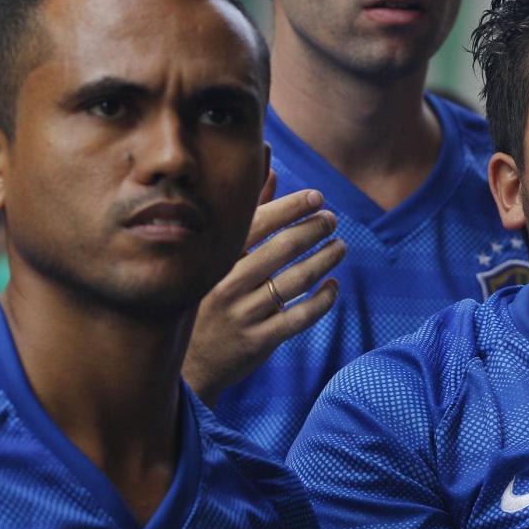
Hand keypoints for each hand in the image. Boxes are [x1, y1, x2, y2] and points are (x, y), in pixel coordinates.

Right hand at [183, 171, 345, 405]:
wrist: (189, 363)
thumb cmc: (209, 297)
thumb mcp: (218, 256)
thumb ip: (246, 212)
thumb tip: (269, 165)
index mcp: (216, 259)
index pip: (258, 224)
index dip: (291, 207)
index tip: (317, 197)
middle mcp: (227, 284)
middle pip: (282, 249)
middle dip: (314, 229)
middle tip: (332, 220)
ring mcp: (243, 314)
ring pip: (296, 280)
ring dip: (325, 260)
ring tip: (339, 247)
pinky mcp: (258, 341)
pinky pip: (300, 317)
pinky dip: (322, 299)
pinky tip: (333, 285)